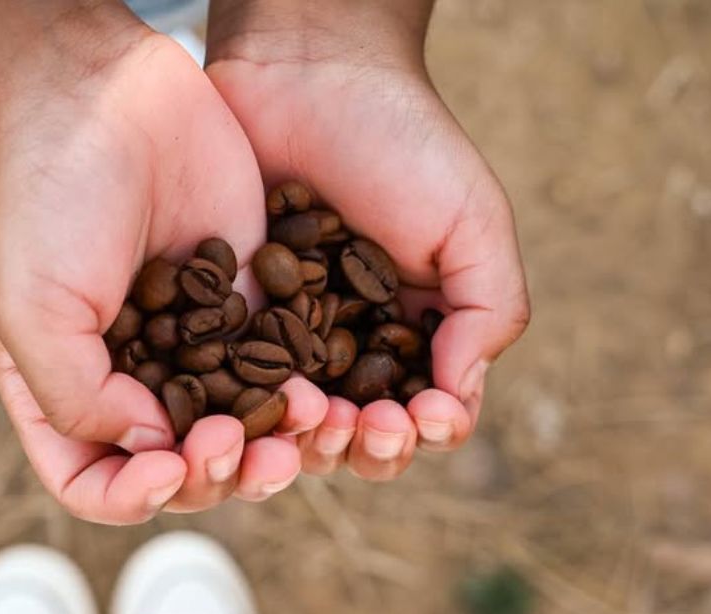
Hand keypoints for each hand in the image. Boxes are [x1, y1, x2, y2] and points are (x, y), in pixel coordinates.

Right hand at [0, 23, 328, 523]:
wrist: (98, 87)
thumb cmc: (41, 195)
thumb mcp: (31, 307)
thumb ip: (77, 397)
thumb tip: (154, 449)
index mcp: (60, 388)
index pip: (92, 483)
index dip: (131, 496)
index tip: (169, 466)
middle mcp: (124, 377)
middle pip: (176, 470)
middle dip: (214, 475)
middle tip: (241, 447)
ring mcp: (188, 343)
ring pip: (237, 431)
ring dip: (269, 448)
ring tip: (300, 428)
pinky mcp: (243, 303)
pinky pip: (278, 370)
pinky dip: (300, 394)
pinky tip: (322, 391)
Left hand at [206, 4, 529, 480]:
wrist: (304, 70)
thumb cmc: (401, 140)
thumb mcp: (472, 222)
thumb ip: (489, 310)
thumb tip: (460, 399)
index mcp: (413, 335)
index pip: (422, 417)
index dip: (422, 433)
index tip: (421, 417)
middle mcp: (346, 347)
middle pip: (352, 436)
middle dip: (363, 447)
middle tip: (360, 426)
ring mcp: (280, 337)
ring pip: (288, 425)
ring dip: (304, 440)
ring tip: (310, 418)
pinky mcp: (222, 321)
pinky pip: (226, 385)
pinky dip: (239, 409)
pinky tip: (246, 407)